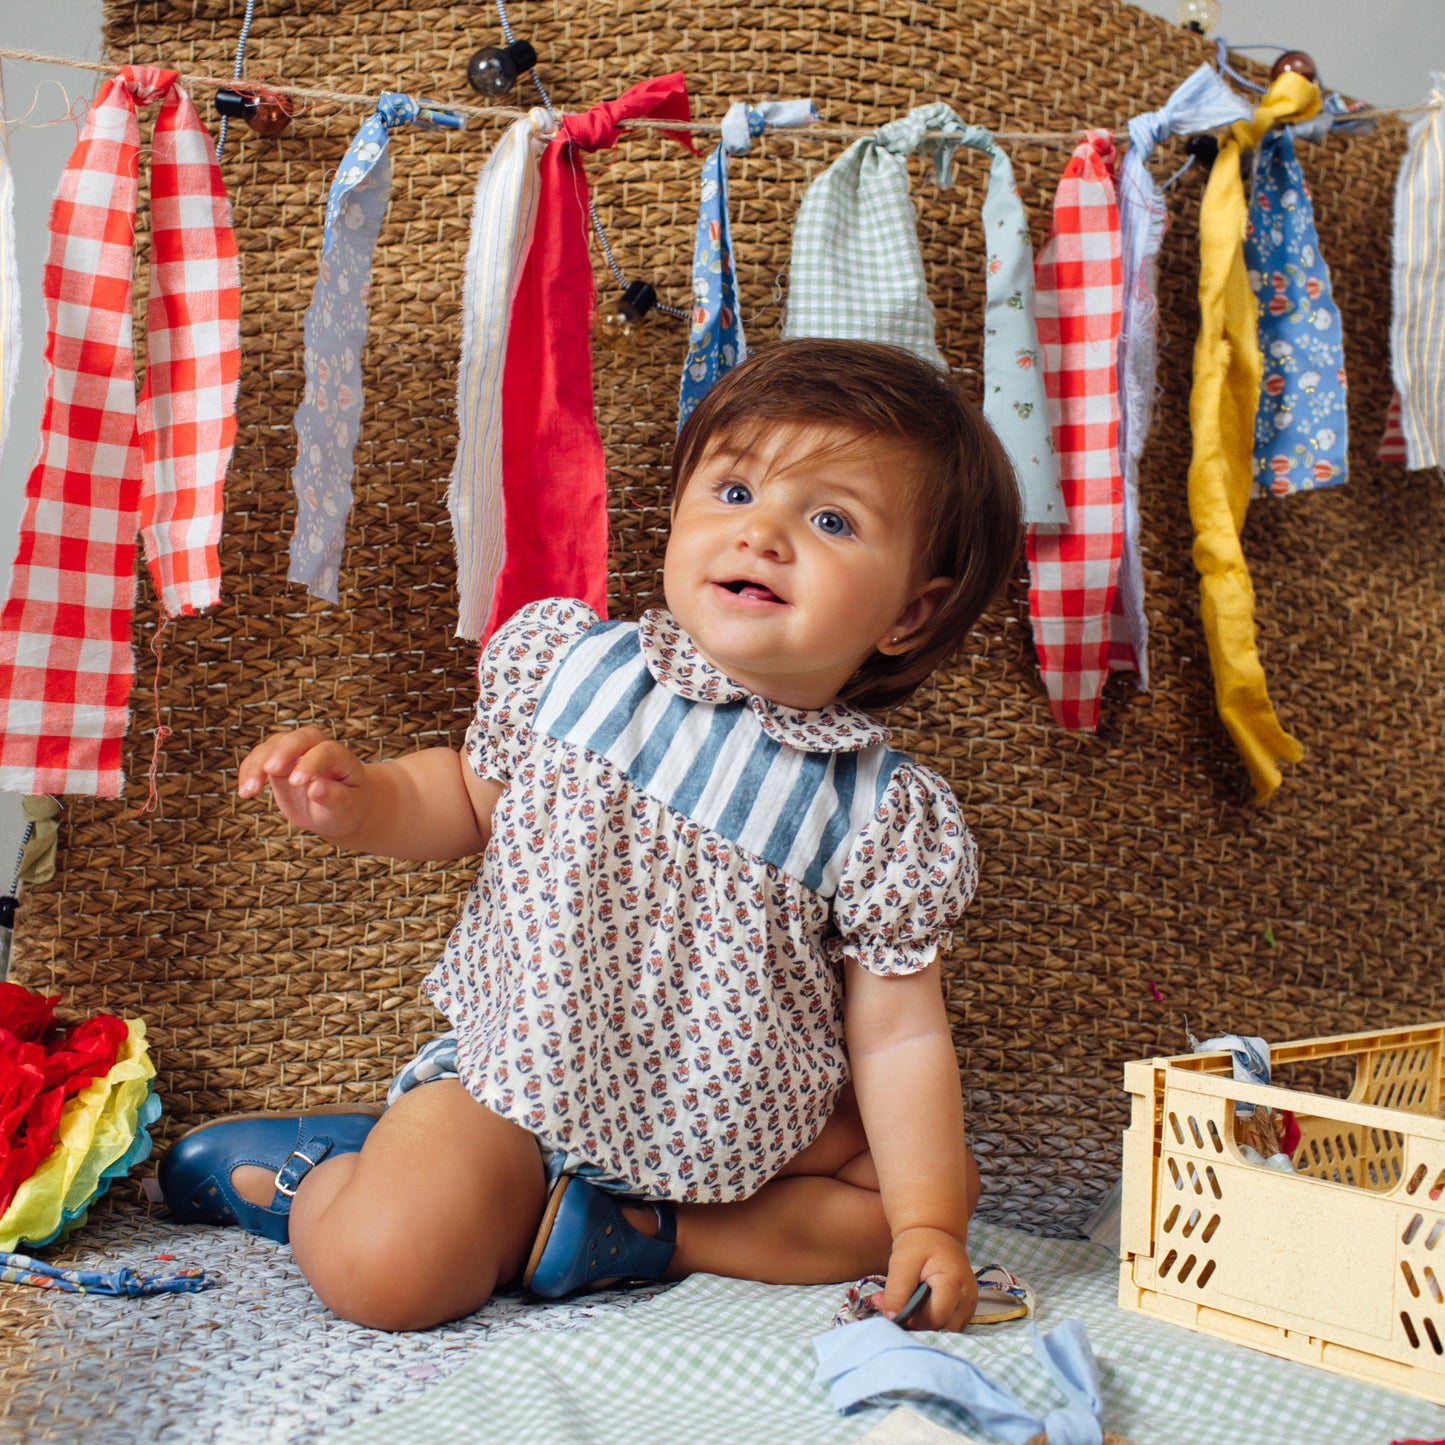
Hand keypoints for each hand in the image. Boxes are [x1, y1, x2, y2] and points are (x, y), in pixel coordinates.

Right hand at [237, 726, 370, 839]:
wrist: (335, 808)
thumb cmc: (345, 808)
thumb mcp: (346, 807)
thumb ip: (335, 798)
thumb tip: (316, 789)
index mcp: (342, 758)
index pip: (326, 751)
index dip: (310, 763)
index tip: (297, 783)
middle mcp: (318, 748)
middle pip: (300, 737)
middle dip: (283, 751)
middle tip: (269, 770)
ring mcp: (296, 752)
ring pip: (274, 745)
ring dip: (257, 765)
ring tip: (249, 791)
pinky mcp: (277, 761)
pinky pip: (259, 759)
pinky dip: (248, 771)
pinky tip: (244, 792)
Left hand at [881, 1225, 976, 1331]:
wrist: (935, 1234)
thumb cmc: (918, 1244)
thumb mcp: (902, 1262)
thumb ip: (896, 1291)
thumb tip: (891, 1319)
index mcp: (954, 1283)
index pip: (935, 1317)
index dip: (912, 1319)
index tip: (891, 1309)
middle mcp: (967, 1299)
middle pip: (941, 1328)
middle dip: (915, 1325)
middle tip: (893, 1308)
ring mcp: (968, 1307)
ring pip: (943, 1330)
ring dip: (920, 1325)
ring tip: (902, 1305)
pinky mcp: (963, 1311)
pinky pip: (945, 1325)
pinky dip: (928, 1322)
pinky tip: (913, 1307)